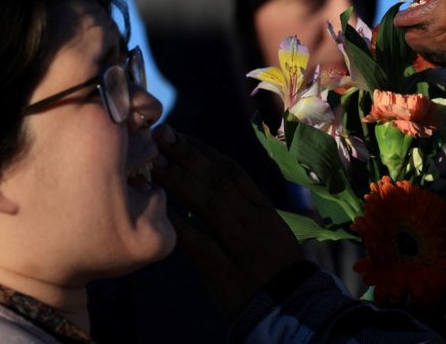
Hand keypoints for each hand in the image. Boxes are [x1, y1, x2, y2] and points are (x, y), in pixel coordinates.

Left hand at [152, 123, 303, 317]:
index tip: (180, 136)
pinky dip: (180, 225)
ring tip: (155, 165)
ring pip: (210, 205)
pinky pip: (200, 245)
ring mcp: (242, 247)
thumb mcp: (268, 229)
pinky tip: (160, 211)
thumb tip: (208, 177)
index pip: (233, 172)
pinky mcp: (227, 274)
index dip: (204, 151)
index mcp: (263, 210)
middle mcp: (255, 222)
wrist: (290, 308)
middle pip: (219, 181)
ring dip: (180, 182)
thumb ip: (243, 206)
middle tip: (161, 136)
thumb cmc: (273, 266)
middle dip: (188, 156)